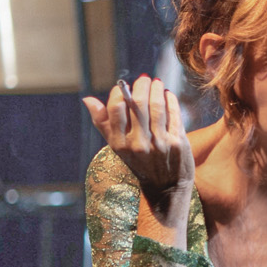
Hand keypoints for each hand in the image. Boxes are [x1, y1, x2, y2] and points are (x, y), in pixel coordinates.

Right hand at [84, 75, 194, 203]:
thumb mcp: (118, 147)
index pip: (116, 109)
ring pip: (157, 106)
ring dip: (157, 90)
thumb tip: (87, 99)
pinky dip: (171, 100)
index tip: (123, 87)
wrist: (166, 187)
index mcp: (120, 143)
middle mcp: (139, 143)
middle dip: (141, 86)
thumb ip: (103, 123)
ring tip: (156, 83)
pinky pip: (174, 113)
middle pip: (138, 103)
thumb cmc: (139, 162)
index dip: (119, 93)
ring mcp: (160, 143)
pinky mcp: (178, 143)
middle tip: (144, 79)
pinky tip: (167, 94)